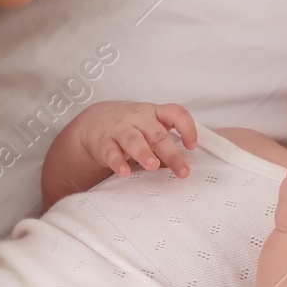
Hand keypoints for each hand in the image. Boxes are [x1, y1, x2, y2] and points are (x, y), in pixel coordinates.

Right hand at [79, 101, 197, 178]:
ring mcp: (120, 129)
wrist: (94, 122)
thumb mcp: (149, 129)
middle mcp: (139, 119)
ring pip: (133, 140)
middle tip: (182, 171)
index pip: (175, 113)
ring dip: (144, 153)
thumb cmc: (131, 127)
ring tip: (153, 166)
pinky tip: (124, 172)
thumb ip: (164, 147)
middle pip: (158, 135)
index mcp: (155, 114)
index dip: (187, 128)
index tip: (192, 146)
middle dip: (172, 154)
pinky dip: (118, 162)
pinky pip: (111, 152)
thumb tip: (179, 168)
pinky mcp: (104, 142)